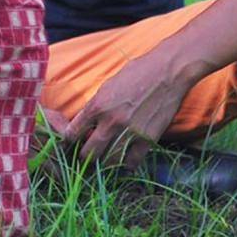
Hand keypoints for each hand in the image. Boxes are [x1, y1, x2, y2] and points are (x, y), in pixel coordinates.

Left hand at [58, 52, 193, 167]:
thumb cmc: (136, 73)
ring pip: (109, 161)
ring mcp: (130, 132)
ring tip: (105, 160)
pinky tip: (125, 161)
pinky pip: (133, 161)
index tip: (73, 143)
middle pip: (89, 153)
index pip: (73, 133)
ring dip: (105, 162)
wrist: (167, 72)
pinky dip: (127, 164)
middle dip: (85, 156)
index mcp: (97, 106)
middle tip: (87, 155)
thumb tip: (85, 122)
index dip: (70, 140)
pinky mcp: (148, 139)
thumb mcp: (107, 86)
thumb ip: (95, 106)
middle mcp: (111, 122)